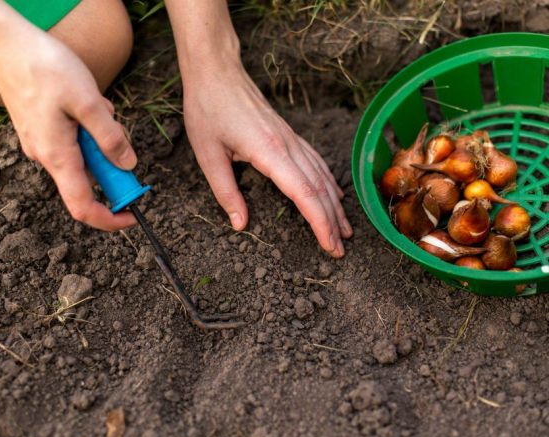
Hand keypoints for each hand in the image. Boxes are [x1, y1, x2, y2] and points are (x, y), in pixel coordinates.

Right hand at [0, 29, 137, 230]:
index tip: (133, 215)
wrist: (7, 44)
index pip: (83, 207)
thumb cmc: (46, 68)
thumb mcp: (89, 102)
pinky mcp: (43, 131)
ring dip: (101, 138)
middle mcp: (47, 157)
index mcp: (58, 156)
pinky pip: (75, 141)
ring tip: (97, 106)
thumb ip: (110, 138)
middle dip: (111, 162)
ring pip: (84, 156)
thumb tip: (128, 166)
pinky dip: (89, 128)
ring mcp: (43, 144)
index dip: (110, 218)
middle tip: (117, 132)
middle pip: (89, 180)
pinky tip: (86, 102)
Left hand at [182, 63, 352, 257]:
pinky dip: (329, 182)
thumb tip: (240, 224)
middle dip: (332, 221)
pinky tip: (334, 194)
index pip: (304, 193)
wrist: (217, 72)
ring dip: (335, 205)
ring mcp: (291, 138)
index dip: (320, 222)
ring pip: (322, 176)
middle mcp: (288, 146)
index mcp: (269, 152)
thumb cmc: (208, 110)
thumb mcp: (208, 155)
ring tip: (344, 229)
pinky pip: (316, 162)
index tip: (330, 245)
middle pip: (319, 189)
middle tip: (339, 249)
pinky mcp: (288, 135)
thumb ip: (226, 192)